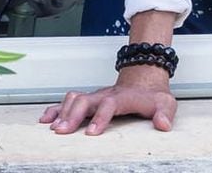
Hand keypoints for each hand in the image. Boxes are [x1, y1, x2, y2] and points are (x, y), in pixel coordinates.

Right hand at [39, 67, 176, 135]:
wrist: (145, 78)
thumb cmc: (153, 96)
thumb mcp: (165, 103)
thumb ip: (165, 113)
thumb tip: (164, 124)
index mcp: (124, 97)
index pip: (111, 104)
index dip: (101, 117)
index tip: (91, 132)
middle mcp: (106, 95)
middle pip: (87, 100)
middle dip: (74, 114)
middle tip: (62, 131)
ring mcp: (96, 96)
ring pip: (75, 98)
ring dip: (62, 111)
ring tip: (52, 127)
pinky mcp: (89, 99)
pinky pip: (69, 101)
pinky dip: (56, 108)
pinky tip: (46, 119)